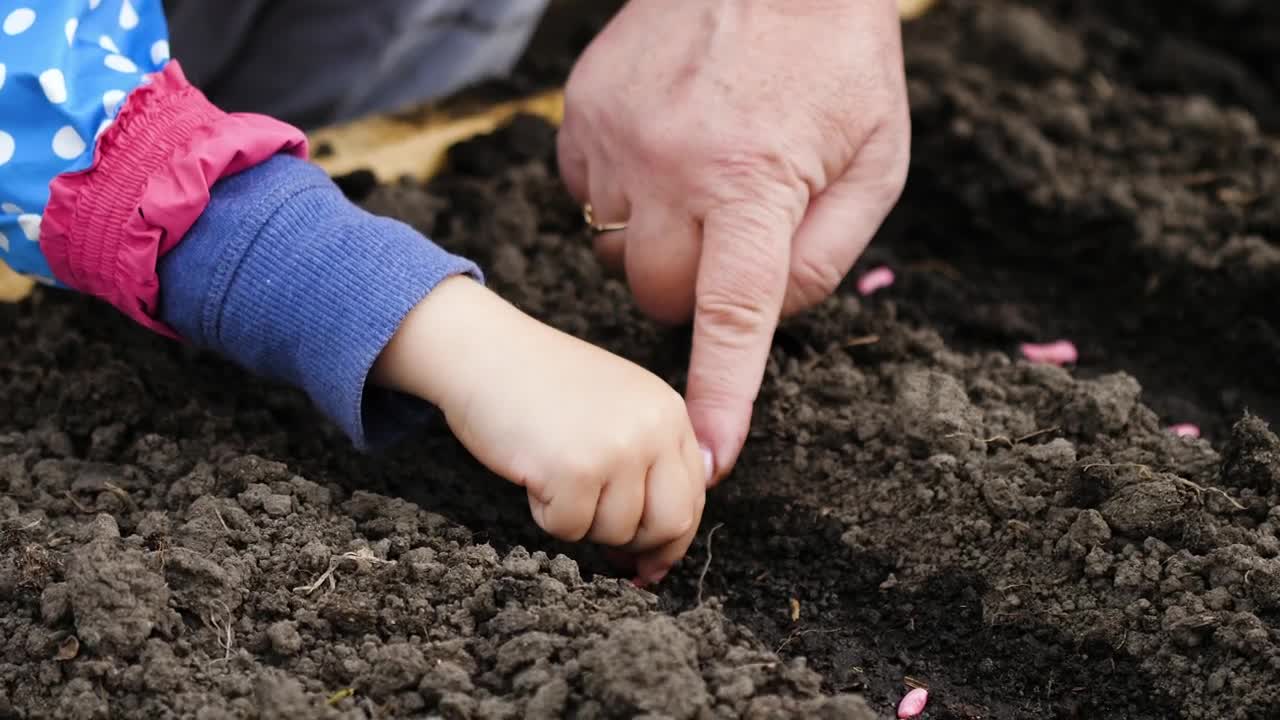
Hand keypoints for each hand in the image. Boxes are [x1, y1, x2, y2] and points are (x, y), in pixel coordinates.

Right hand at [374, 277, 707, 582]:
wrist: (483, 351)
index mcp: (668, 411)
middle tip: (604, 544)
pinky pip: (569, 529)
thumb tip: (660, 551)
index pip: (694, 496)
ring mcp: (617, 448)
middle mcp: (653, 427)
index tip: (647, 560)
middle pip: (671, 525)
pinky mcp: (574, 470)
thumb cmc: (540, 385)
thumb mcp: (615, 408)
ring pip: (616, 532)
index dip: (671, 538)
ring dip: (580, 521)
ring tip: (554, 473)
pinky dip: (546, 514)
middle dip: (636, 545)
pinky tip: (533, 472)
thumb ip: (649, 459)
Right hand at [557, 0, 910, 482]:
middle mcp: (672, 165)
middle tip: (730, 238)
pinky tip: (664, 146)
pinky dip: (624, 193)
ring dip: (656, 244)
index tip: (709, 460)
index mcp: (753, 182)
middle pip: (656, 296)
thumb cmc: (835, 61)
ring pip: (616, 252)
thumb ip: (828, 255)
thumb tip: (767, 318)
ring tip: (699, 178)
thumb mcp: (876, 158)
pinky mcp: (581, 112)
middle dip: (692, 292)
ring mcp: (615, 136)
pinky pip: (587, 196)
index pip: (732, 315)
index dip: (721, 395)